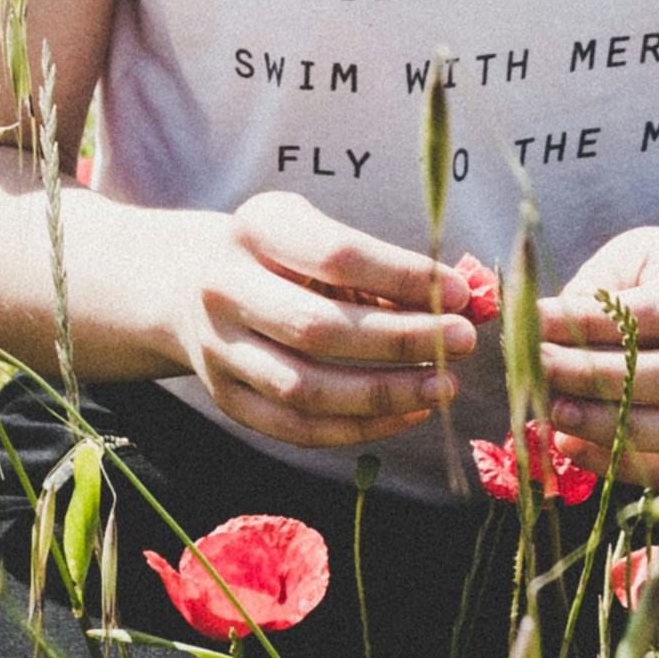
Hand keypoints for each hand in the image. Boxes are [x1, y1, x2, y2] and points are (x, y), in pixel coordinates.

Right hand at [173, 191, 475, 453]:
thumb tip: (467, 302)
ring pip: (306, 389)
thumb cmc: (280, 255)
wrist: (191, 285)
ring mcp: (218, 350)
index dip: (404, 277)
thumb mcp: (316, 231)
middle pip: (318, 328)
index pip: (336, 255)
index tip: (461, 293)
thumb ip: (381, 265)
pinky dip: (359, 429)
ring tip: (444, 385)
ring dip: (386, 393)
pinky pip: (296, 428)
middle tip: (464, 341)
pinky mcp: (226, 398)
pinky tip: (409, 413)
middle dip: (401, 339)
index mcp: (255, 229)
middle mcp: (224, 289)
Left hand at [536, 221, 658, 487]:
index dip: (595, 322)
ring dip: (615, 428)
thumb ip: (595, 293)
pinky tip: (575, 446)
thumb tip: (539, 335)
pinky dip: (625, 464)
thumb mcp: (635, 257)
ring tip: (556, 414)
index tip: (537, 323)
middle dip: (600, 378)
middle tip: (541, 369)